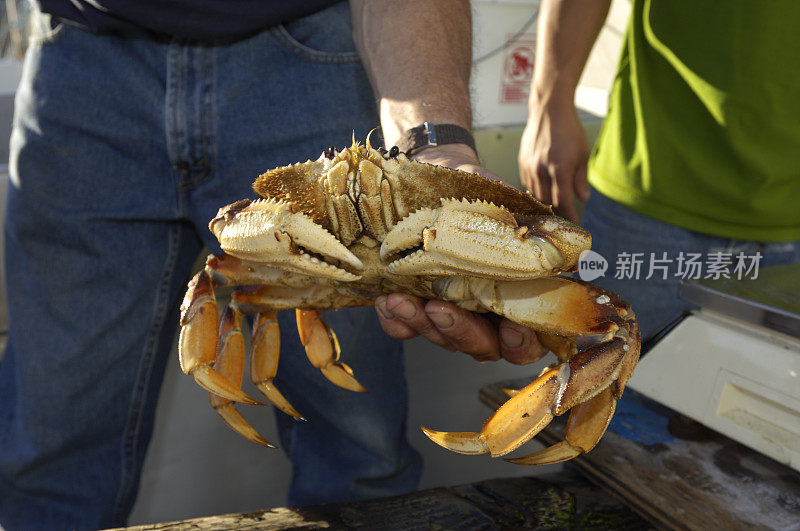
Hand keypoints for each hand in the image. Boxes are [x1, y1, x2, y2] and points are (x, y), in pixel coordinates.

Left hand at [374, 143, 547, 364]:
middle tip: (441, 309)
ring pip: (441, 339)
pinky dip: (397, 321)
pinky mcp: (415, 304)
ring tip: (404, 300)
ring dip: (423, 324)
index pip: (526, 339)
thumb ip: (528, 228)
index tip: (509, 325)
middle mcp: (484, 313)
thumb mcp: (506, 205)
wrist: (436, 172)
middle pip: (482, 347)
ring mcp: (449, 312)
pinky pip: (405, 328)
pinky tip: (388, 301)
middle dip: (461, 334)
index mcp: (516, 296)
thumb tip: (560, 239)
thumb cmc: (480, 193)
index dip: (521, 342)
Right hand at [519, 99, 590, 221]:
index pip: (563, 201)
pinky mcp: (522, 163)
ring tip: (553, 209)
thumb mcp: (583, 154)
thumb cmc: (570, 131)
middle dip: (556, 212)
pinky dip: (536, 191)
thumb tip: (584, 199)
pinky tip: (543, 192)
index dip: (569, 215)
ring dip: (544, 203)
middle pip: (547, 201)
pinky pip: (527, 184)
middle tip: (564, 219)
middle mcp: (542, 170)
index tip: (574, 223)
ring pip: (535, 195)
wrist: (549, 111)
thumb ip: (581, 179)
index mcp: (560, 168)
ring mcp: (530, 167)